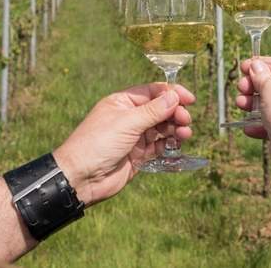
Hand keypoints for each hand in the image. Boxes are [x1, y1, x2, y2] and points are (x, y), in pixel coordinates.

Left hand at [53, 83, 194, 206]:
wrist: (81, 178)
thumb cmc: (97, 144)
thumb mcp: (127, 123)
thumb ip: (153, 111)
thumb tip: (174, 96)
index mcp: (123, 102)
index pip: (153, 92)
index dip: (172, 93)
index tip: (189, 99)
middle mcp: (130, 117)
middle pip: (161, 110)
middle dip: (176, 113)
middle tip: (185, 121)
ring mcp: (135, 137)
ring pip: (163, 128)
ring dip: (176, 129)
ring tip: (184, 135)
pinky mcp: (140, 155)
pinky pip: (160, 146)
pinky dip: (170, 145)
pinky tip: (176, 146)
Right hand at [236, 57, 270, 180]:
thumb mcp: (269, 88)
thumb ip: (261, 75)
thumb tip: (256, 65)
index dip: (259, 64)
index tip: (243, 67)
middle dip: (254, 86)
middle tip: (240, 87)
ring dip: (254, 104)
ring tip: (240, 104)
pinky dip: (262, 123)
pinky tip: (249, 128)